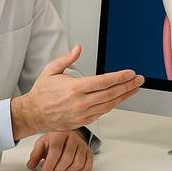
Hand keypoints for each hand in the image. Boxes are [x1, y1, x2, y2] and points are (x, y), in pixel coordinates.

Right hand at [11, 45, 143, 138]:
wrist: (32, 114)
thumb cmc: (41, 93)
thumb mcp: (51, 70)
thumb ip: (66, 58)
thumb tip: (78, 48)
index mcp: (75, 88)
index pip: (103, 82)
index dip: (119, 77)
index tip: (130, 73)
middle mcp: (80, 102)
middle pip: (110, 94)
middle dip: (128, 86)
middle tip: (139, 80)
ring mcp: (82, 114)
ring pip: (109, 105)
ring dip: (124, 97)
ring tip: (134, 89)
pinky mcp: (82, 122)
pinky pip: (101, 113)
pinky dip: (111, 105)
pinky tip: (118, 98)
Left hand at [26, 130, 92, 170]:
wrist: (67, 135)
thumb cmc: (54, 141)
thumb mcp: (42, 144)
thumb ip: (35, 154)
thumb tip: (30, 165)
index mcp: (60, 134)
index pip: (56, 150)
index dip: (50, 163)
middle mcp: (73, 138)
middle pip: (67, 158)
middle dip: (58, 170)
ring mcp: (82, 145)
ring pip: (78, 163)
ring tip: (62, 170)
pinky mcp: (89, 152)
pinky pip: (87, 166)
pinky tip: (72, 169)